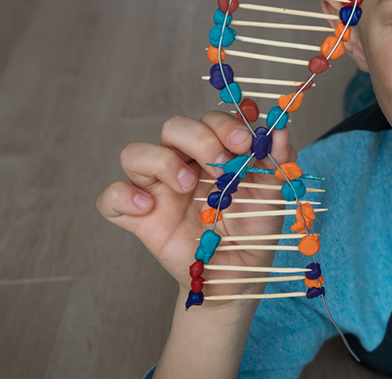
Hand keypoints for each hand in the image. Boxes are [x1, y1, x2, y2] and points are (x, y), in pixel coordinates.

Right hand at [96, 112, 297, 296]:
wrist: (240, 271)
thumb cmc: (254, 226)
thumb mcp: (274, 192)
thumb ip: (279, 159)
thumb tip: (282, 128)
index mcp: (215, 150)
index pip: (209, 120)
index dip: (224, 124)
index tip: (245, 141)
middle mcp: (183, 162)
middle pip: (173, 127)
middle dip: (199, 137)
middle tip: (222, 163)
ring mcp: (158, 188)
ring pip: (134, 153)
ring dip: (161, 161)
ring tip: (188, 186)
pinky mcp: (139, 217)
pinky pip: (109, 197)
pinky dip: (123, 197)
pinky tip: (149, 207)